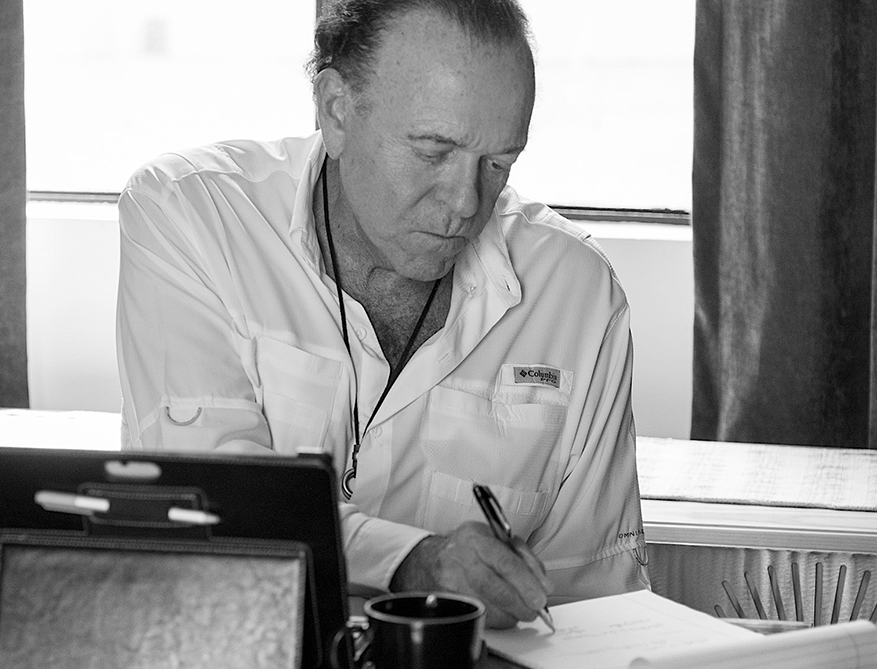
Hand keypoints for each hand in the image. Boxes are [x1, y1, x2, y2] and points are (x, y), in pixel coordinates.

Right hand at [389, 521, 552, 628]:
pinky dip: (496, 619)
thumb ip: (523, 556)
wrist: (431, 558)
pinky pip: (476, 615)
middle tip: (533, 610)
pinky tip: (503, 613)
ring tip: (520, 611)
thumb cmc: (470, 547)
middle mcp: (460, 557)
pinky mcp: (447, 600)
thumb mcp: (496, 538)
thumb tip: (543, 584)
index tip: (540, 596)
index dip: (525, 581)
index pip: (503, 560)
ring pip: (485, 605)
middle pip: (492, 585)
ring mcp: (449, 580)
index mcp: (476, 537)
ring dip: (509, 613)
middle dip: (518, 602)